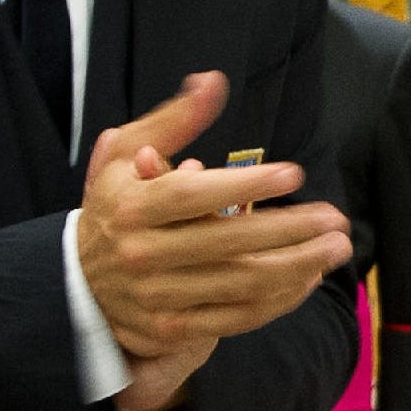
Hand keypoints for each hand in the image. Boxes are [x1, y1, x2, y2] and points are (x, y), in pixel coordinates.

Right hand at [77, 72, 350, 359]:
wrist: (75, 281)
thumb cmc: (115, 206)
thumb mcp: (125, 155)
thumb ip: (173, 121)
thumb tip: (213, 82)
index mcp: (132, 207)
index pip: (192, 196)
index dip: (244, 185)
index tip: (293, 174)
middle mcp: (141, 254)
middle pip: (227, 244)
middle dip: (291, 230)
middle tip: (335, 218)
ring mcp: (157, 296)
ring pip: (240, 284)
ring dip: (296, 267)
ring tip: (334, 247)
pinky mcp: (171, 328)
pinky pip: (236, 317)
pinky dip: (277, 300)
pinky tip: (307, 278)